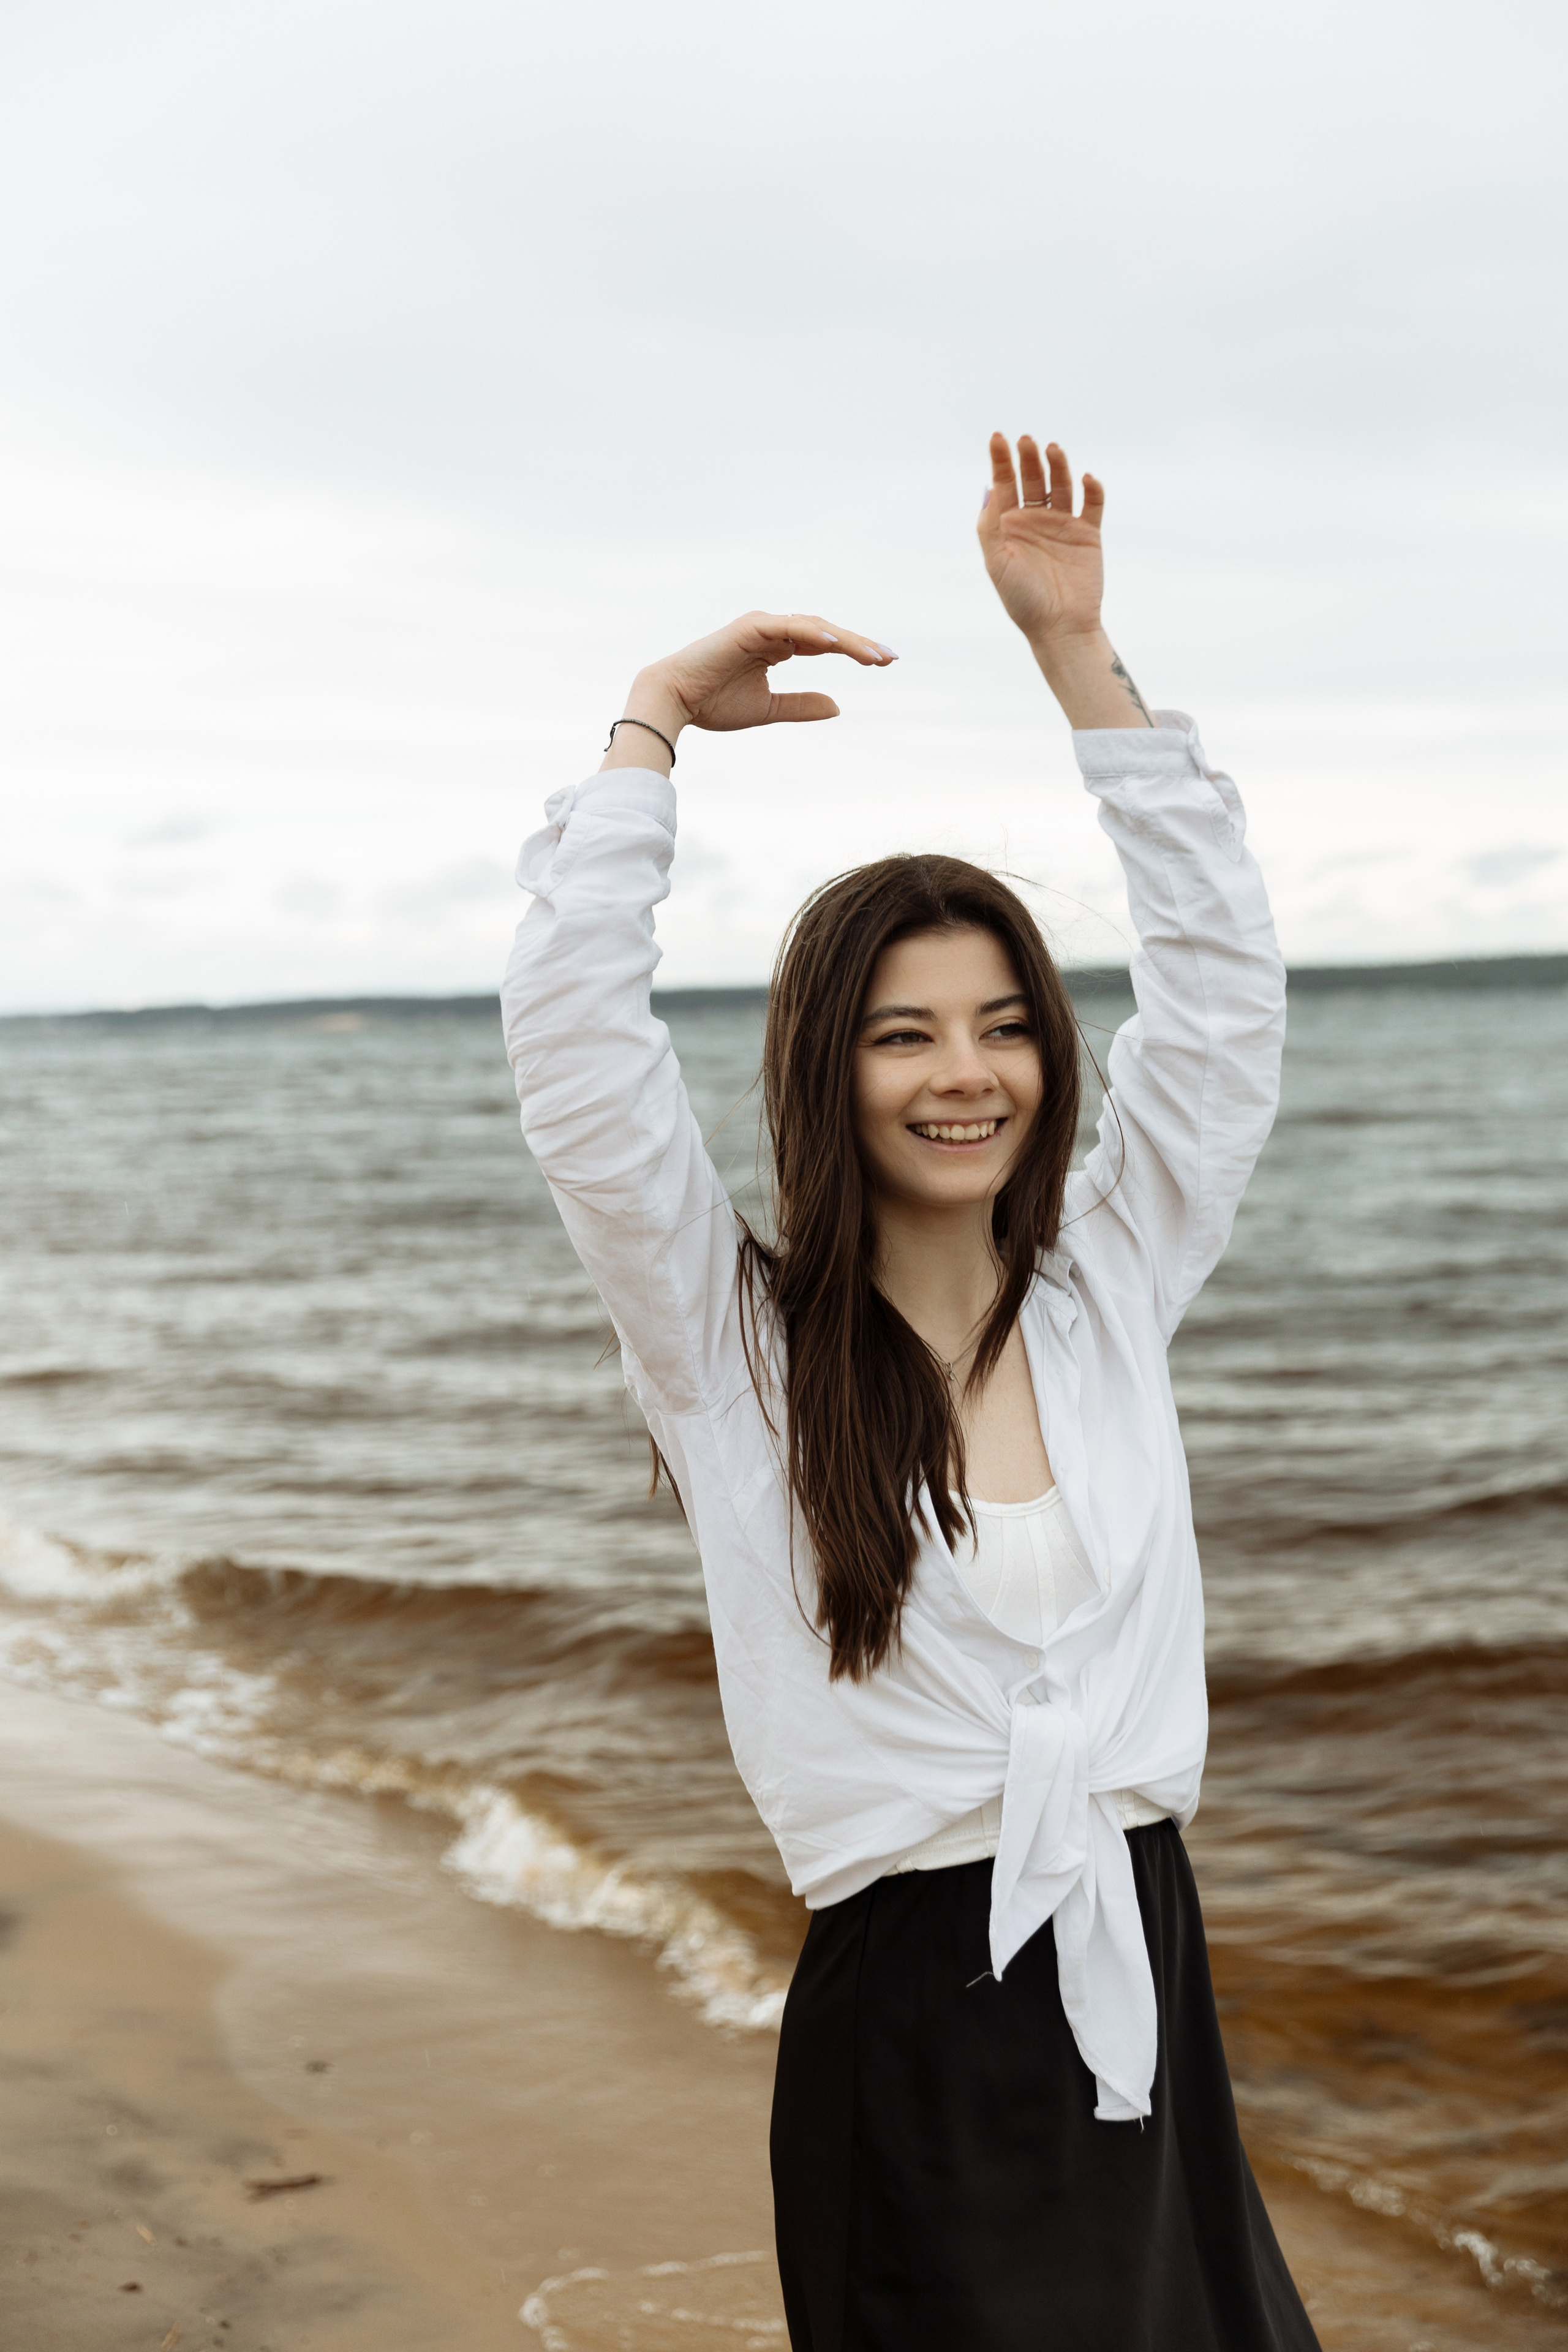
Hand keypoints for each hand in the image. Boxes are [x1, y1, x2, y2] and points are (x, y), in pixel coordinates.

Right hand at [603, 612, 893, 771]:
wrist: (675, 702)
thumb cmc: (713, 704)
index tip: (884, 664)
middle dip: (860, 644)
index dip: (855, 651)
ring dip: (846, 640)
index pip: (825, 644)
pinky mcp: (750, 628)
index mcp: (777, 646)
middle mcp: (772, 631)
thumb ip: (801, 705)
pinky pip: (790, 628)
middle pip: (826, 632)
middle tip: (891, 658)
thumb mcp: (768, 709)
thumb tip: (838, 706)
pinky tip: (839, 644)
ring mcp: (762, 626)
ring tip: (874, 656)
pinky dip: (815, 633)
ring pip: (814, 628)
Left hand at [977, 435, 1150, 728]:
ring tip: (1053, 449)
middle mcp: (1035, 520)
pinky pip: (1093, 504)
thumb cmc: (1022, 599)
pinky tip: (1086, 478)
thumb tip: (989, 488)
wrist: (1059, 627)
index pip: (1004, 483)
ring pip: (1062, 484)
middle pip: (1033, 478)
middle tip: (1026, 441)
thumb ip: (990, 526)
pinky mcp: (1088, 534)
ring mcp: (1062, 525)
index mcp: (1009, 525)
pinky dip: (1092, 489)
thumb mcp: (997, 562)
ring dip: (1058, 465)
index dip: (1001, 459)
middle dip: (1028, 458)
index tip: (998, 438)